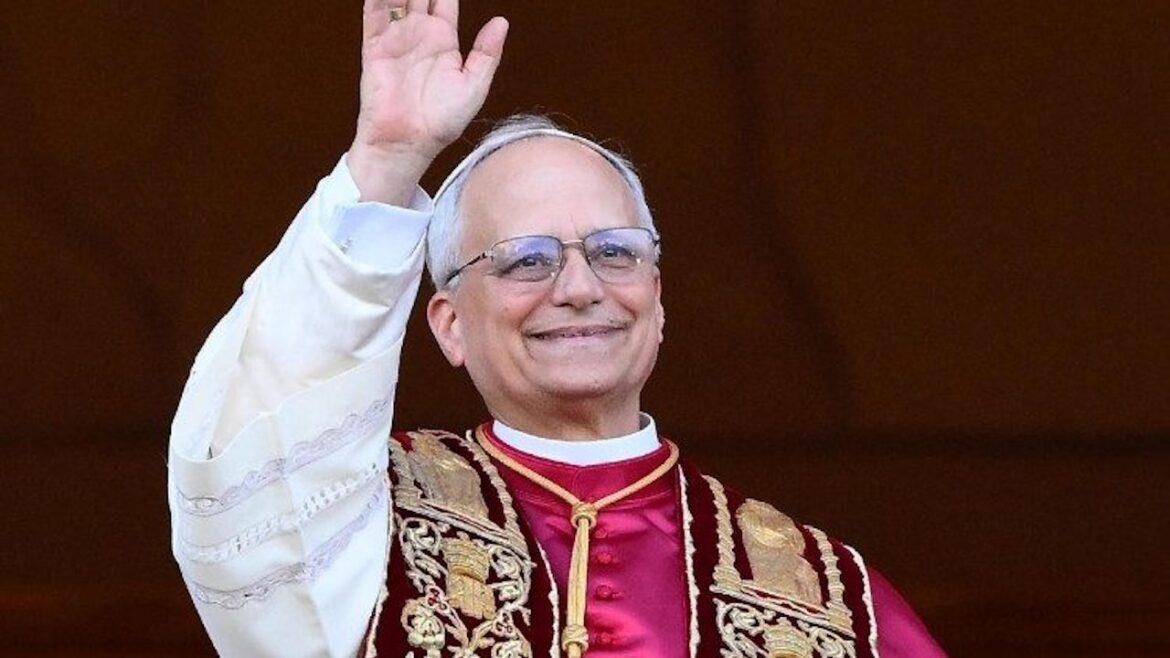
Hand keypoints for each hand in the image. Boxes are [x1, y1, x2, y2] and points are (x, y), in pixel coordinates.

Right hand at [349, 0, 507, 202]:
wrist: (408, 141)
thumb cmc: (442, 121)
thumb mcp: (475, 86)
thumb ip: (487, 53)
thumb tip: (501, 21)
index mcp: (443, 41)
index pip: (444, 0)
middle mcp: (418, 35)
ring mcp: (395, 38)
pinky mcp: (375, 47)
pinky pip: (374, 13)